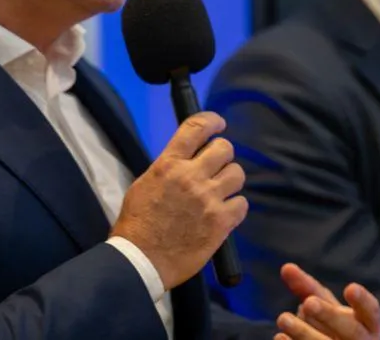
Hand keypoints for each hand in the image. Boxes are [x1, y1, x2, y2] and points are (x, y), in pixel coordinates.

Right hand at [109, 112, 246, 289]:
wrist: (141, 259)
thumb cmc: (137, 223)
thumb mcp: (145, 184)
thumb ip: (168, 168)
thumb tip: (186, 161)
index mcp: (168, 164)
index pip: (196, 127)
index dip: (212, 121)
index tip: (218, 124)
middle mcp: (191, 176)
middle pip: (224, 148)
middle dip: (222, 155)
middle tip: (216, 167)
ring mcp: (208, 199)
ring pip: (237, 174)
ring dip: (229, 181)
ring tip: (219, 192)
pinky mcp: (221, 222)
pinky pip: (242, 203)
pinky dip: (235, 207)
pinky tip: (223, 213)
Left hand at [274, 263, 379, 339]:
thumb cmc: (331, 326)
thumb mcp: (324, 306)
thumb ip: (307, 287)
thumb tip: (286, 267)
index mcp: (367, 324)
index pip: (371, 312)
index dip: (362, 301)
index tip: (350, 287)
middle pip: (352, 331)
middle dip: (329, 316)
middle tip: (308, 302)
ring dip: (304, 333)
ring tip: (283, 318)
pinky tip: (281, 337)